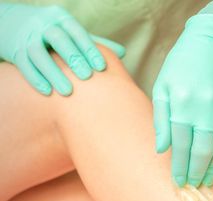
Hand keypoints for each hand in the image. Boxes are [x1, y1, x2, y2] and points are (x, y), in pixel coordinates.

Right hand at [0, 4, 125, 95]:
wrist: (14, 24)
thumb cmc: (53, 33)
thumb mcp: (71, 32)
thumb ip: (94, 42)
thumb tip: (121, 53)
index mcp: (61, 18)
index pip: (77, 32)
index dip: (89, 49)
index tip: (102, 67)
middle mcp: (43, 25)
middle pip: (58, 39)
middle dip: (73, 58)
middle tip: (87, 77)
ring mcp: (27, 37)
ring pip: (38, 54)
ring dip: (53, 73)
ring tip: (68, 92)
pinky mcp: (15, 50)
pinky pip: (24, 65)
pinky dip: (35, 78)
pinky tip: (48, 92)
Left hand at [153, 1, 212, 187]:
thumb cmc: (181, 66)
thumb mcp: (163, 87)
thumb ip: (161, 119)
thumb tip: (161, 150)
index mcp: (182, 105)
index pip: (180, 146)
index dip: (179, 167)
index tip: (177, 182)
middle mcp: (205, 111)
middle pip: (201, 153)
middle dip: (195, 173)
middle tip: (191, 187)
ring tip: (206, 181)